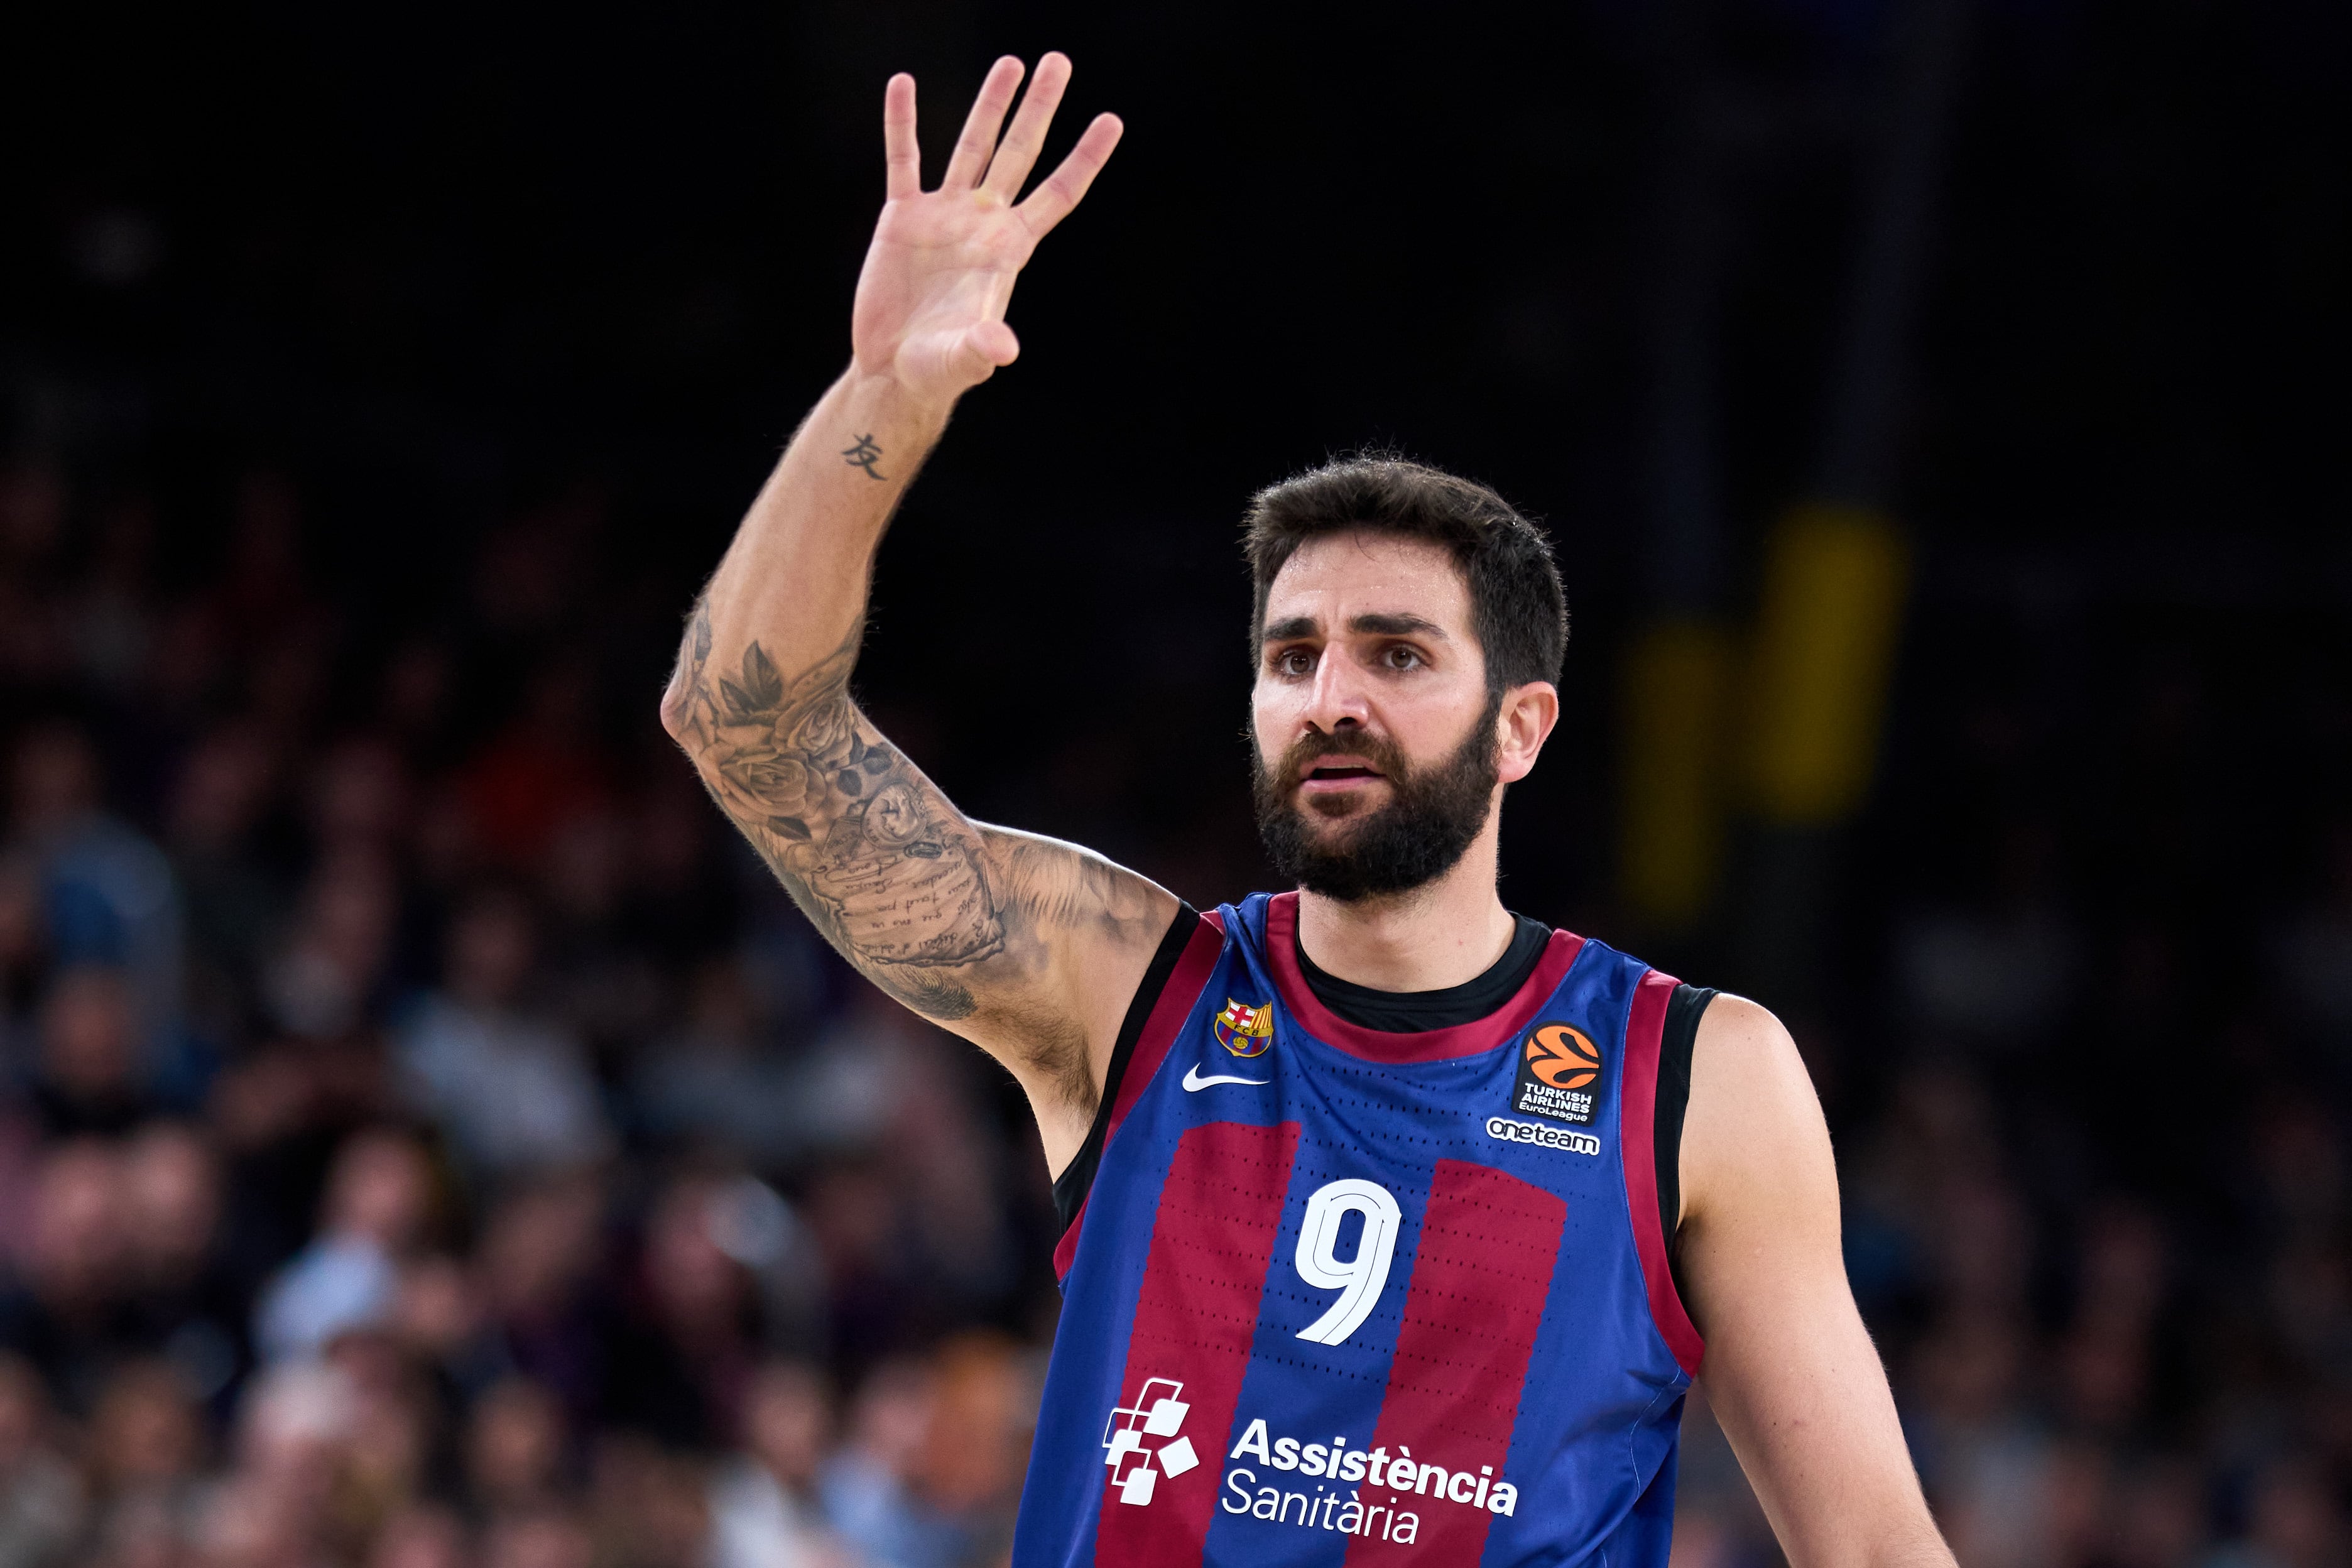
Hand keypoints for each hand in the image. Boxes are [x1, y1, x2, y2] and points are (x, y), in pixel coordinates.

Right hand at [850, 54, 1122, 407]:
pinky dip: (901, 124)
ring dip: (989, 105)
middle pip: (1020, 153)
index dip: (1085, 158)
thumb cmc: (939, 368)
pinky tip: (902, 84)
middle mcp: (983, 223)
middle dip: (1039, 108)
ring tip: (1011, 63)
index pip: (1057, 194)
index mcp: (1009, 249)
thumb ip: (983, 348)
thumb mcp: (963, 360)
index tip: (1112, 121)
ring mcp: (944, 215)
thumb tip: (1002, 348)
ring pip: (972, 146)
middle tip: (1059, 61)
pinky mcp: (902, 218)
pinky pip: (903, 161)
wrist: (895, 369)